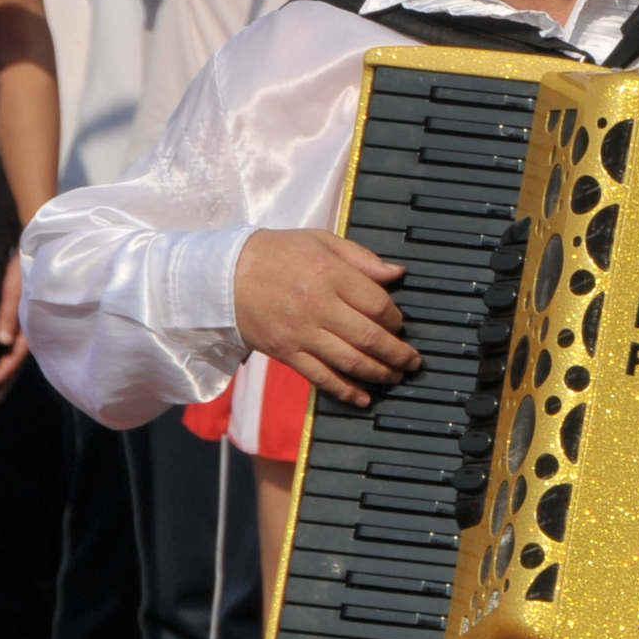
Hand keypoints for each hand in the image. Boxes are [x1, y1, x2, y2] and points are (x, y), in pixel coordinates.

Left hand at [0, 253, 28, 394]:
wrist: (42, 234)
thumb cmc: (29, 256)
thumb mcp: (17, 281)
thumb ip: (9, 310)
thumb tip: (2, 342)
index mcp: (34, 316)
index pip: (20, 352)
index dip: (6, 369)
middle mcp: (33, 320)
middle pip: (19, 357)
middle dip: (6, 377)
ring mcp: (30, 316)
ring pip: (19, 349)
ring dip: (6, 368)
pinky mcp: (25, 309)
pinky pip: (18, 336)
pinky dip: (8, 351)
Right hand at [232, 227, 416, 406]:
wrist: (225, 277)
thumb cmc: (278, 253)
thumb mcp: (320, 240)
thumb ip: (361, 258)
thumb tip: (398, 273)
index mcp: (330, 274)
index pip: (377, 303)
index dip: (396, 318)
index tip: (401, 324)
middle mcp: (319, 306)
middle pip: (369, 337)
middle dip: (397, 354)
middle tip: (414, 362)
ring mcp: (302, 334)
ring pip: (350, 361)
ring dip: (379, 374)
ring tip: (396, 378)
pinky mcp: (287, 354)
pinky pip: (321, 378)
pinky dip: (345, 391)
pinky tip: (364, 398)